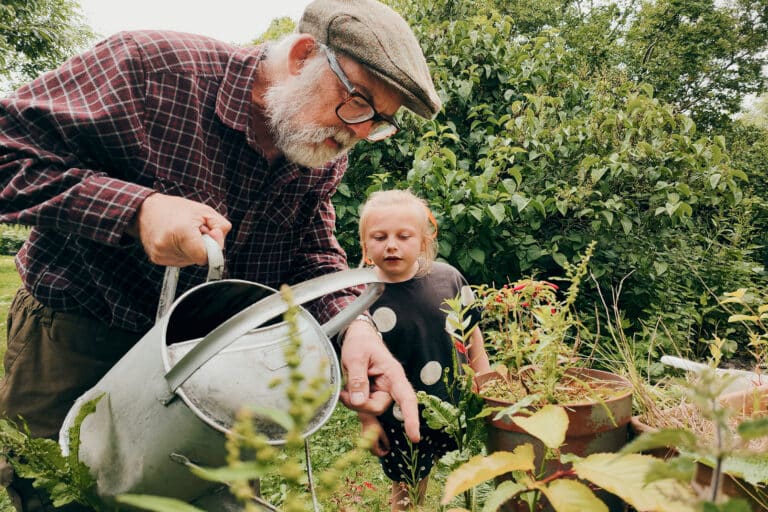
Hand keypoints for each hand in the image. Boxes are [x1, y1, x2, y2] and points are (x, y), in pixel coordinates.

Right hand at [131, 193, 230, 265]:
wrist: (146, 209)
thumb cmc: (176, 209)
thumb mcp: (205, 211)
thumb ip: (221, 227)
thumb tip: (219, 243)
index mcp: (182, 232)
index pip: (205, 257)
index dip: (211, 247)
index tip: (208, 235)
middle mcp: (168, 246)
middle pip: (197, 259)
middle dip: (200, 246)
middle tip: (193, 231)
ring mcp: (160, 254)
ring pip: (189, 262)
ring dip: (190, 250)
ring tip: (182, 234)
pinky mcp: (156, 259)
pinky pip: (178, 261)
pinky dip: (181, 252)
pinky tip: (174, 240)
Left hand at [339, 320, 420, 442]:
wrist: (357, 336)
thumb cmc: (360, 343)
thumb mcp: (355, 357)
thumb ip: (357, 379)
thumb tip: (358, 402)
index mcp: (393, 374)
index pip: (406, 397)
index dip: (411, 417)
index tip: (414, 436)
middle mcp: (390, 385)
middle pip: (378, 407)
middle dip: (359, 404)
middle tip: (343, 392)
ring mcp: (381, 391)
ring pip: (369, 409)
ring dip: (354, 403)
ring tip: (344, 389)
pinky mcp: (371, 395)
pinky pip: (365, 408)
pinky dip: (355, 406)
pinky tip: (348, 401)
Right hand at [358, 413, 389, 456]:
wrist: (367, 418)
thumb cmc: (375, 425)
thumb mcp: (382, 433)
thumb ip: (386, 441)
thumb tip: (388, 447)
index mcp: (372, 444)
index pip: (378, 454)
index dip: (384, 453)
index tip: (388, 450)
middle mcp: (367, 444)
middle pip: (374, 453)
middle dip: (381, 451)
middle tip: (386, 448)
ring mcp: (365, 442)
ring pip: (372, 449)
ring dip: (377, 449)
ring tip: (383, 444)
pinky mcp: (364, 439)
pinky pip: (369, 445)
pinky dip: (374, 445)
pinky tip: (379, 441)